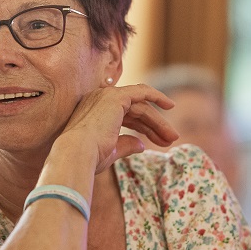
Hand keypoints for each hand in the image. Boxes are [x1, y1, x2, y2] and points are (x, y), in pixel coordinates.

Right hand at [61, 84, 178, 172]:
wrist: (78, 153)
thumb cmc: (89, 157)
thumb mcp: (111, 151)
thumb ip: (126, 144)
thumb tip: (141, 145)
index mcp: (93, 112)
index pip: (124, 116)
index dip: (143, 128)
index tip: (158, 140)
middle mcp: (98, 100)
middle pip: (135, 110)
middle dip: (154, 125)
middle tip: (170, 139)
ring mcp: (107, 96)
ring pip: (141, 107)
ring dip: (158, 121)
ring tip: (172, 137)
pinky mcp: (117, 96)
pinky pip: (142, 92)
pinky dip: (156, 96)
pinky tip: (170, 105)